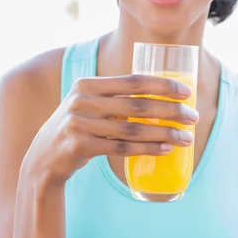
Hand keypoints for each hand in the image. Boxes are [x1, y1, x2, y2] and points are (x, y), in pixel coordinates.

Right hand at [21, 75, 197, 185]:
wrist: (43, 156)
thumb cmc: (78, 126)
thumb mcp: (89, 104)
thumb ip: (115, 97)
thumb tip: (162, 96)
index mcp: (88, 84)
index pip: (133, 81)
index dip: (163, 85)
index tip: (186, 92)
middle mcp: (83, 101)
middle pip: (138, 105)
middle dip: (171, 111)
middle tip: (193, 117)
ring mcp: (80, 124)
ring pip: (133, 129)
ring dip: (165, 134)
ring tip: (186, 137)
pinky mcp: (81, 146)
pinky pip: (122, 148)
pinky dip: (148, 149)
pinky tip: (166, 149)